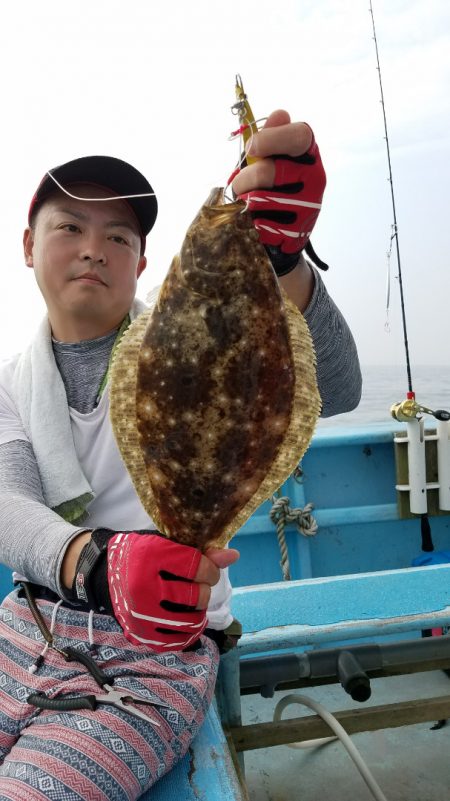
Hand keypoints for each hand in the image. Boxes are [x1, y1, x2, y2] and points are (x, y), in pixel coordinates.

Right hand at [72, 529, 238, 652]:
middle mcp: (144, 586)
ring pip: (190, 621)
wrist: (104, 574)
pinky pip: (176, 641)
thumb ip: (200, 551)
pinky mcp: (139, 633)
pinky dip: (187, 633)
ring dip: (198, 613)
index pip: (197, 567)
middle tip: (198, 587)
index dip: (211, 570)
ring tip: (192, 604)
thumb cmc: (142, 554)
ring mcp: (141, 614)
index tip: (208, 570)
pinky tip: (186, 621)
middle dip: (204, 591)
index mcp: (151, 557)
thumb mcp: (166, 543)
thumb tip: (234, 556)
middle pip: (196, 597)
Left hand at [231, 110, 325, 274]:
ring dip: (246, 201)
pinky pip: (261, 222)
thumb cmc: (275, 188)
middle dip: (247, 178)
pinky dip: (252, 222)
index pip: (300, 136)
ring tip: (248, 203)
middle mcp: (316, 177)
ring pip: (262, 198)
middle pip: (272, 170)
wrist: (285, 233)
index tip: (252, 147)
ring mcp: (309, 206)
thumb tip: (280, 114)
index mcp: (309, 154)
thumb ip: (272, 139)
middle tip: (238, 184)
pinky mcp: (296, 231)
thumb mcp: (272, 159)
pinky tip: (259, 221)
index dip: (273, 138)